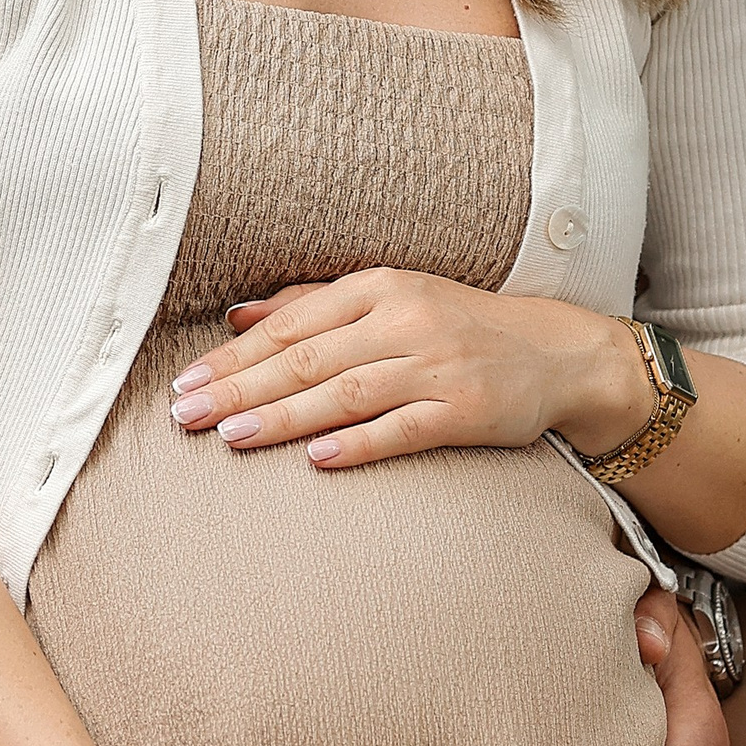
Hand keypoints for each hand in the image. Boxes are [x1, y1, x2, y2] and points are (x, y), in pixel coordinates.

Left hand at [167, 270, 650, 466]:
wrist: (557, 354)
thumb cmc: (460, 326)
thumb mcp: (390, 298)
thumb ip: (315, 306)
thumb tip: (237, 316)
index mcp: (381, 287)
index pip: (292, 324)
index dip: (235, 355)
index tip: (188, 382)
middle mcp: (406, 320)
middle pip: (308, 358)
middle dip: (241, 387)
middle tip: (188, 415)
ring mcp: (437, 365)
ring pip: (346, 392)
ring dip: (285, 416)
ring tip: (232, 436)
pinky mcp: (467, 409)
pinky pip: (403, 428)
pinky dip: (358, 443)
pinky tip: (315, 458)